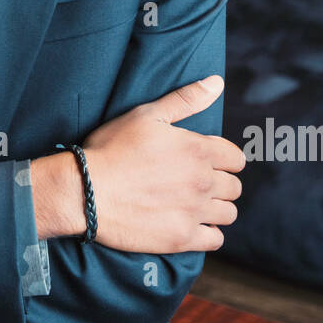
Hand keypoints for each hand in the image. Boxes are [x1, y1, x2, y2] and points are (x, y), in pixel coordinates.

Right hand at [77, 76, 244, 252]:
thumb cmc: (112, 148)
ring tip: (194, 205)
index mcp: (198, 150)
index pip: (236, 158)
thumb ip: (185, 99)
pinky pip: (215, 240)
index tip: (208, 162)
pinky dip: (207, 233)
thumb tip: (216, 83)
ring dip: (216, 209)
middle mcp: (202, 181)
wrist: (85, 191)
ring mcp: (194, 212)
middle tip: (196, 183)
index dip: (225, 159)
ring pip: (228, 214)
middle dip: (220, 184)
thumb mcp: (146, 115)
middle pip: (234, 187)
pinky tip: (191, 224)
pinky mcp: (182, 238)